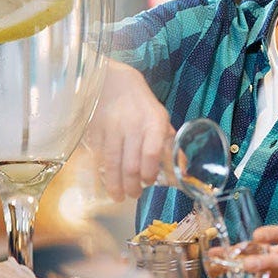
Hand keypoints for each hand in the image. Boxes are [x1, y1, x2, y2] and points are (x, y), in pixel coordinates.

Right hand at [84, 58, 174, 200]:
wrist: (111, 80)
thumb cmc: (139, 104)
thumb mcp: (159, 118)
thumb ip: (168, 143)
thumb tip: (183, 169)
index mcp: (154, 121)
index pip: (152, 153)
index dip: (149, 172)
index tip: (148, 182)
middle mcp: (132, 124)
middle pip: (131, 164)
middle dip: (132, 185)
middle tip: (132, 195)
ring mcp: (111, 127)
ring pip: (111, 163)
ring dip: (114, 184)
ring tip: (117, 196)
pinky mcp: (94, 129)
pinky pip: (96, 156)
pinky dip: (98, 173)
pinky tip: (101, 182)